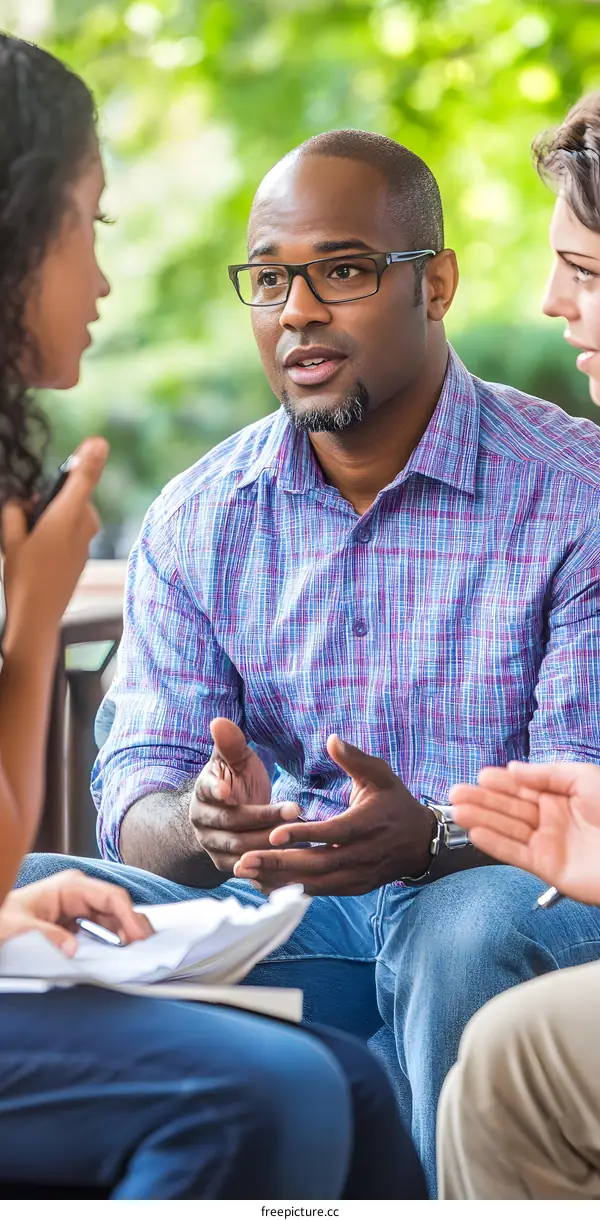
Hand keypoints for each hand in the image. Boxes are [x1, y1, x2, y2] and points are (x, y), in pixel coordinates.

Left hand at [0, 869, 152, 955]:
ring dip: (125, 933)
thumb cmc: (4, 918)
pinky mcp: (78, 919)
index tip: (139, 935)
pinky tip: (120, 950)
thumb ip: (48, 936)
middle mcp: (79, 892)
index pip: (110, 896)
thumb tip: (73, 948)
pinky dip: (114, 938)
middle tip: (145, 947)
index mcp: (70, 886)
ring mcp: (80, 905)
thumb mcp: (21, 927)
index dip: (129, 915)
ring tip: (136, 951)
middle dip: (132, 925)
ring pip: (113, 917)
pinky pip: (102, 927)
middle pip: (116, 906)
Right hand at [1, 436, 108, 653]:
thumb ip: (15, 511)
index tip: (99, 442)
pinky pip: (73, 533)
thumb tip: (21, 501)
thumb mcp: (9, 539)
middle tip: (28, 516)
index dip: (88, 460)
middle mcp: (81, 528)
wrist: (38, 619)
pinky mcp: (83, 557)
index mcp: (63, 518)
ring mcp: (85, 544)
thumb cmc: (22, 578)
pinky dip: (60, 533)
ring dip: (57, 517)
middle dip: (54, 499)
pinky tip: (41, 553)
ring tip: (31, 538)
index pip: (81, 480)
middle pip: (75, 498)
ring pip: (75, 516)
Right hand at [189, 717, 300, 871]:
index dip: (217, 790)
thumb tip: (218, 721)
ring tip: (299, 835)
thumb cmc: (238, 780)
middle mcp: (202, 822)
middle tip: (294, 809)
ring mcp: (212, 846)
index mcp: (203, 792)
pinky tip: (293, 859)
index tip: (230, 789)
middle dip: (263, 818)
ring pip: (240, 849)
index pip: (208, 791)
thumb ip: (231, 744)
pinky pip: (247, 869)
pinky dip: (268, 866)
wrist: (231, 812)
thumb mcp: (237, 760)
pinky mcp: (226, 865)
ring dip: (269, 842)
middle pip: (231, 823)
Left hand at [233, 734, 434, 894]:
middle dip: (278, 863)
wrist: (422, 842)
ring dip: (279, 880)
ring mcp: (358, 875)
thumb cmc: (396, 803)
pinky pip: (320, 892)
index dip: (303, 835)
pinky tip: (265, 884)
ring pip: (315, 883)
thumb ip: (355, 758)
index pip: (332, 833)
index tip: (273, 834)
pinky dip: (292, 890)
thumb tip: (331, 738)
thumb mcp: (381, 775)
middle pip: (316, 864)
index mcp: (367, 825)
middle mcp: (362, 855)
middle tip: (243, 861)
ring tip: (246, 874)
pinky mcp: (353, 887)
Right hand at [450, 761, 599, 905]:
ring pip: (508, 830)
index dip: (501, 782)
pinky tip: (476, 833)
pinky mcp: (547, 868)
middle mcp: (552, 820)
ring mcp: (549, 844)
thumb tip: (513, 769)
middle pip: (511, 808)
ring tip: (457, 811)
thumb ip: (546, 774)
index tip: (480, 776)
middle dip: (483, 800)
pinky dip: (495, 844)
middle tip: (456, 793)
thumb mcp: (584, 778)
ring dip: (482, 820)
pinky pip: (515, 854)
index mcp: (562, 797)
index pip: (524, 788)